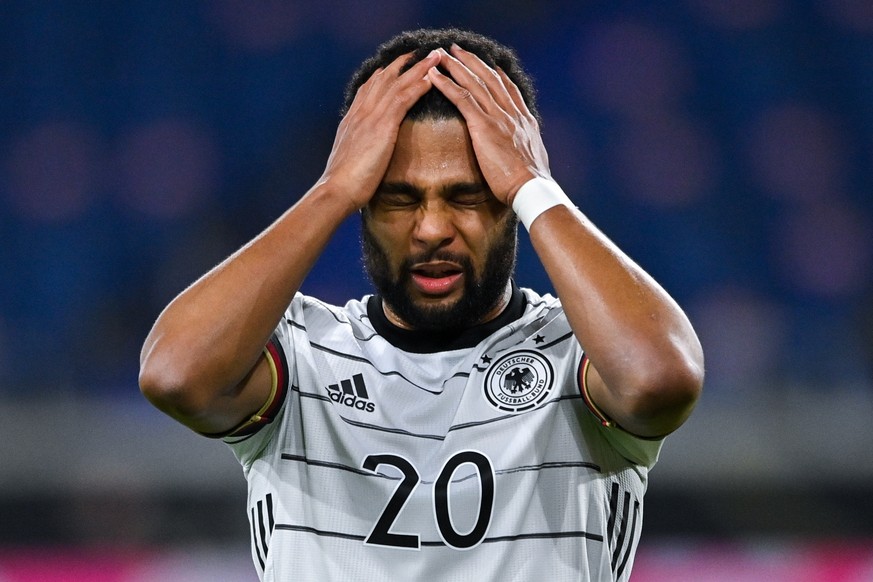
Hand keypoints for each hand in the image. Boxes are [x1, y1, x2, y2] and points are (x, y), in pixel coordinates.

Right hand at [319, 50, 440, 210]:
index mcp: (352, 119)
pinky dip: (418, 86)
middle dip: (404, 63)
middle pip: (384, 78)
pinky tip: (432, 78)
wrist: (336, 190)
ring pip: (397, 84)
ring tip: (435, 56)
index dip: (384, 74)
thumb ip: (358, 148)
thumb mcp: (349, 158)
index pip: (369, 88)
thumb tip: (365, 150)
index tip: (396, 65)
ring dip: (419, 68)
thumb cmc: (343, 184)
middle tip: (421, 52)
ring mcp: (370, 117)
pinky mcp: (382, 126)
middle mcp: (360, 112)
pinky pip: (403, 99)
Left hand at [427, 45, 550, 205]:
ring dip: (456, 66)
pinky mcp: (484, 126)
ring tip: (440, 55)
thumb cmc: (530, 183)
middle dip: (472, 61)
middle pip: (490, 78)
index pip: (509, 90)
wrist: (531, 188)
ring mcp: (498, 117)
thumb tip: (525, 151)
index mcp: (524, 120)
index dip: (497, 75)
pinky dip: (446, 84)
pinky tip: (433, 76)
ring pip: (474, 83)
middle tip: (457, 50)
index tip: (488, 64)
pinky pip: (462, 98)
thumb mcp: (533, 159)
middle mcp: (512, 113)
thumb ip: (525, 148)